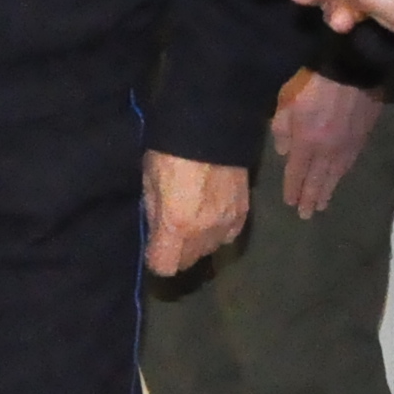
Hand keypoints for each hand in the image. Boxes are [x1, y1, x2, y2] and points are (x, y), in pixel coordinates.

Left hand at [145, 152, 251, 275]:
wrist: (211, 127)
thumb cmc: (170, 151)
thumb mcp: (149, 182)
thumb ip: (154, 213)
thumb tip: (158, 231)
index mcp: (176, 224)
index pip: (165, 266)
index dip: (156, 259)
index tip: (154, 247)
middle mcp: (204, 232)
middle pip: (188, 261)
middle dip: (177, 251)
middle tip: (172, 230)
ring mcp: (227, 224)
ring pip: (209, 249)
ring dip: (199, 241)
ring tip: (194, 219)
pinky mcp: (244, 213)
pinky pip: (228, 236)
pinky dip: (219, 231)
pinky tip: (213, 213)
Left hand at [268, 69, 387, 218]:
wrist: (353, 69)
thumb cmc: (313, 81)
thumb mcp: (287, 100)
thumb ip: (282, 128)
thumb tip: (284, 153)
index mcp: (306, 142)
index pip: (297, 173)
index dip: (293, 189)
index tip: (291, 204)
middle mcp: (327, 151)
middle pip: (317, 180)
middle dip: (310, 198)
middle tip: (307, 215)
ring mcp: (346, 147)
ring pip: (335, 175)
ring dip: (327, 191)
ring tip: (322, 204)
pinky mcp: (362, 139)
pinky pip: (349, 163)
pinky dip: (342, 175)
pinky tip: (339, 179)